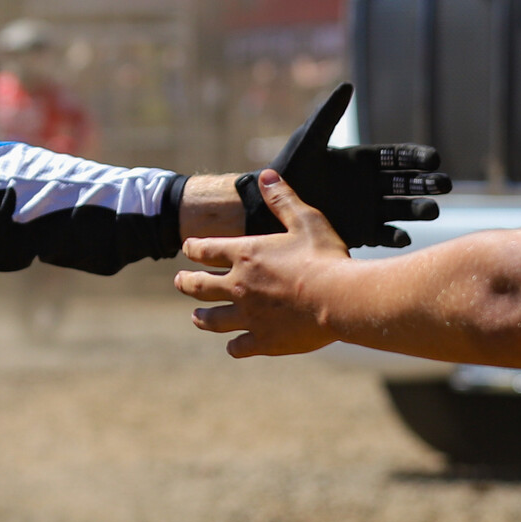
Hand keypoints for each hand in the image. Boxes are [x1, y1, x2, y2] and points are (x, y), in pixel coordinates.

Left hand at [175, 171, 354, 357]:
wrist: (340, 299)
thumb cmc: (325, 257)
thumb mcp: (305, 220)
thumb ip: (282, 199)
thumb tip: (266, 175)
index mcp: (245, 255)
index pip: (205, 250)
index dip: (193, 248)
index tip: (188, 248)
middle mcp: (238, 286)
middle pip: (199, 286)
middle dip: (186, 282)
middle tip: (179, 282)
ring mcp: (248, 316)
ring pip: (212, 320)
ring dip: (201, 317)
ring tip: (196, 317)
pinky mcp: (263, 340)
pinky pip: (238, 346)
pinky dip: (234, 346)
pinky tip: (233, 346)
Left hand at [253, 83, 445, 248]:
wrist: (271, 206)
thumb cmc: (288, 169)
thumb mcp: (309, 140)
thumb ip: (328, 116)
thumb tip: (347, 85)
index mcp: (363, 161)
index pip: (398, 157)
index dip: (416, 157)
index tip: (432, 159)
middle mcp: (372, 185)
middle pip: (408, 183)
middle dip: (427, 183)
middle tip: (442, 184)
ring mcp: (370, 210)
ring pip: (404, 210)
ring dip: (419, 209)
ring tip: (431, 211)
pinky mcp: (363, 233)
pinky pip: (386, 236)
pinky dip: (397, 237)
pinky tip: (403, 236)